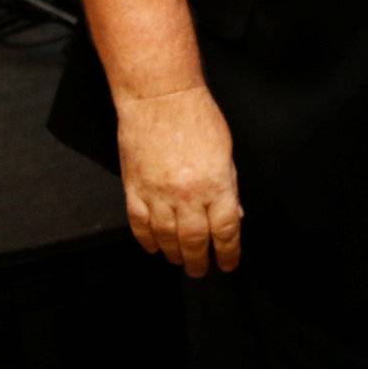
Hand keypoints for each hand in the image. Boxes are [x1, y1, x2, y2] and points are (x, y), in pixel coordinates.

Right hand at [115, 81, 241, 276]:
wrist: (160, 98)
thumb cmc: (197, 117)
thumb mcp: (225, 151)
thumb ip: (228, 186)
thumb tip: (232, 215)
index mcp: (216, 184)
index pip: (226, 230)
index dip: (229, 253)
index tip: (228, 263)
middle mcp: (188, 195)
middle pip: (195, 241)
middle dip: (199, 262)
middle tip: (201, 270)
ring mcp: (158, 194)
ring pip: (166, 239)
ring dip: (174, 254)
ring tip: (180, 260)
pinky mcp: (135, 190)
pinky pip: (140, 225)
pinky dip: (147, 241)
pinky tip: (154, 247)